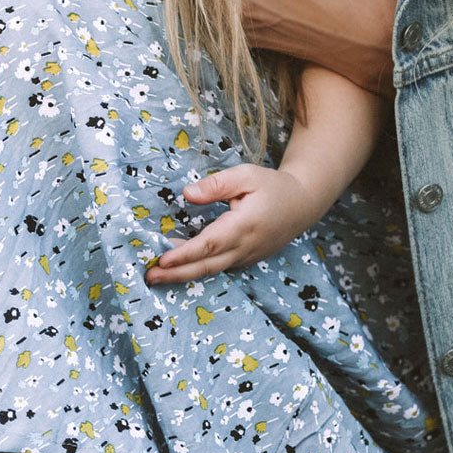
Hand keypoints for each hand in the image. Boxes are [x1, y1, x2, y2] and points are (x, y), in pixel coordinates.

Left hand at [145, 165, 320, 284]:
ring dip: (183, 274)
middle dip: (176, 274)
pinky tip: (177, 266)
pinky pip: (218, 267)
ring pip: (211, 269)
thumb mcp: (246, 175)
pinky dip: (197, 269)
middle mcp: (245, 247)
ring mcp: (246, 257)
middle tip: (149, 276)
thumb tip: (188, 194)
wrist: (303, 204)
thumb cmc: (272, 187)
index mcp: (244, 225)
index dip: (185, 254)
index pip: (209, 244)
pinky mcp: (245, 259)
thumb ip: (216, 184)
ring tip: (156, 275)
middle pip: (206, 265)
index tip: (163, 260)